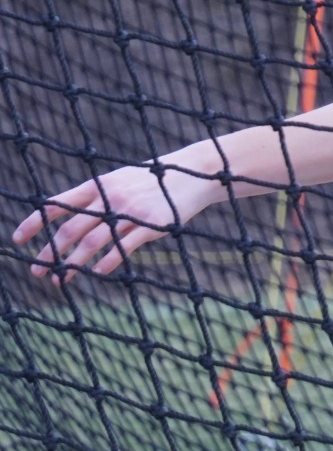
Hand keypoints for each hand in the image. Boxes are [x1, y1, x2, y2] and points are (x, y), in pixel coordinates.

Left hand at [12, 163, 220, 284]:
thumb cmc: (153, 180)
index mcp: (99, 184)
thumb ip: (95, 197)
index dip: (35, 222)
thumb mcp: (120, 179)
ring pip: (93, 241)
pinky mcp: (152, 224)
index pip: (58, 204)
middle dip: (51, 252)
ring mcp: (131, 210)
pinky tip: (98, 272)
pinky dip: (108, 261)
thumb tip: (66, 217)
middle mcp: (110, 197)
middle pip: (71, 229)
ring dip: (73, 263)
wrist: (196, 172)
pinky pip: (124, 246)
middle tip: (38, 270)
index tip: (18, 240)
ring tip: (61, 279)